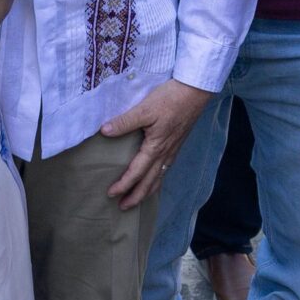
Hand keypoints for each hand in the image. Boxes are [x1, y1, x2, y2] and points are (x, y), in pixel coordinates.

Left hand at [100, 79, 213, 208]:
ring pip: (159, 177)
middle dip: (136, 197)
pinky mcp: (177, 143)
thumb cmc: (170, 99)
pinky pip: (166, 169)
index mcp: (155, 148)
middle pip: (150, 182)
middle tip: (123, 207)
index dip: (123, 185)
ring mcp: (173, 150)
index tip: (111, 194)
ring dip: (148, 191)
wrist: (195, 92)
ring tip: (138, 198)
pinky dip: (157, 179)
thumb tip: (104, 131)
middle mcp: (165, 153)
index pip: (136, 173)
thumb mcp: (145, 109)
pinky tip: (155, 176)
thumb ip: (125, 122)